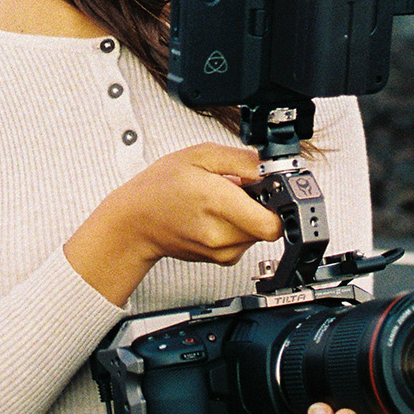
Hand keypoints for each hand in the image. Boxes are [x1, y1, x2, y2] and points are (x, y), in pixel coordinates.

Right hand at [64, 143, 281, 304]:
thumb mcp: (200, 154)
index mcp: (217, 204)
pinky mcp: (221, 259)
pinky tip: (217, 214)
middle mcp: (222, 235)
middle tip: (241, 189)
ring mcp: (221, 251)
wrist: (135, 222)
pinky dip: (239, 227)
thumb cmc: (160, 187)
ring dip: (250, 216)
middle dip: (262, 205)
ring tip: (223, 201)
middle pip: (270, 226)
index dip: (278, 202)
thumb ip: (242, 159)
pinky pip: (245, 242)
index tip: (268, 188)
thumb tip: (269, 167)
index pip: (273, 222)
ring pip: (259, 234)